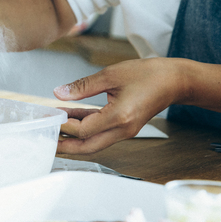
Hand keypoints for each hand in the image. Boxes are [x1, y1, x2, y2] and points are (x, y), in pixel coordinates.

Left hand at [53, 57, 186, 153]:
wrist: (175, 81)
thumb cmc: (148, 74)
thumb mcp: (111, 74)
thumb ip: (83, 85)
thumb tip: (59, 93)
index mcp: (120, 117)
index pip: (84, 130)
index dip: (64, 125)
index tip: (50, 116)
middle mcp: (122, 130)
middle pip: (87, 147)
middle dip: (65, 146)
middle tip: (45, 140)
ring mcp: (124, 131)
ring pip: (93, 143)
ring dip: (73, 139)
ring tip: (53, 130)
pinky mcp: (124, 127)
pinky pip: (100, 133)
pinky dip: (84, 128)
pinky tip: (70, 118)